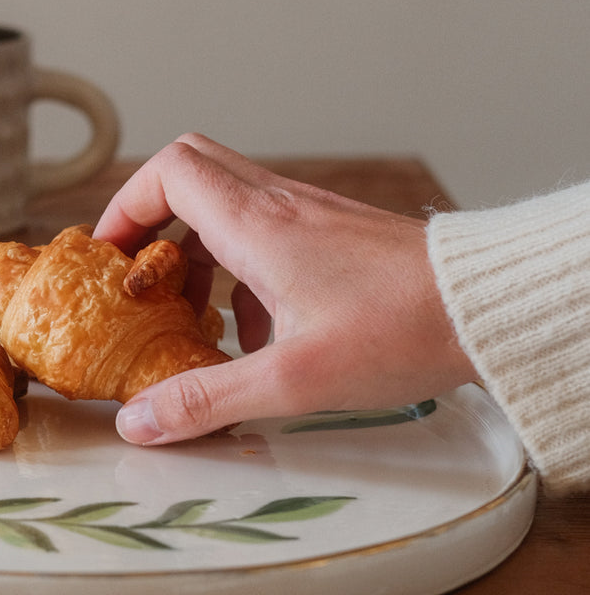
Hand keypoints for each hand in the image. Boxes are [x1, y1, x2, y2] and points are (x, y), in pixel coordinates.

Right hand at [92, 134, 475, 444]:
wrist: (485, 308)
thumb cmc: (400, 331)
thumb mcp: (291, 380)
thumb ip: (207, 399)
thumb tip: (139, 421)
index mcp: (256, 222)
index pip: (168, 172)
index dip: (125, 207)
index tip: (110, 258)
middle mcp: (279, 204)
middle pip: (192, 172)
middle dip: (153, 220)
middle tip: (139, 274)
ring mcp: (311, 216)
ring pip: (229, 204)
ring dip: (198, 250)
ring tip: (194, 315)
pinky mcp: (335, 236)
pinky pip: (268, 231)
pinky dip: (244, 270)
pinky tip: (259, 335)